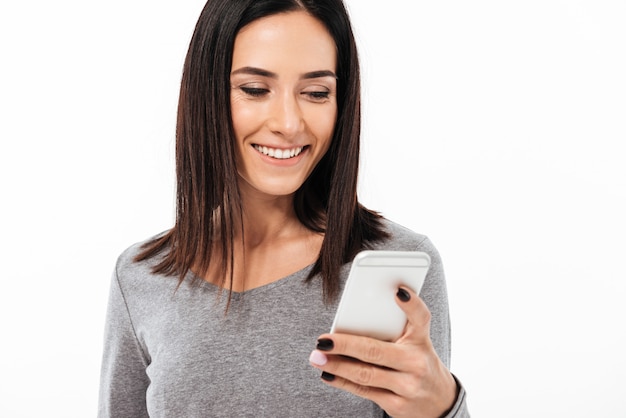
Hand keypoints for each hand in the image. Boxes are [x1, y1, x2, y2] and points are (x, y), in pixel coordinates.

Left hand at [309, 287, 457, 417]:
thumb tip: (351, 323)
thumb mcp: (416, 342)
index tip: (398, 291)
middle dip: (345, 345)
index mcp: (421, 340)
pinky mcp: (397, 405)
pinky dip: (342, 382)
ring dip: (337, 366)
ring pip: (365, 374)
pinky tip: (327, 374)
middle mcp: (417, 363)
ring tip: (317, 357)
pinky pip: (365, 391)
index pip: (420, 318)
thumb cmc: (418, 362)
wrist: (439, 401)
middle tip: (323, 340)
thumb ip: (394, 329)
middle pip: (376, 351)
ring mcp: (407, 386)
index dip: (411, 304)